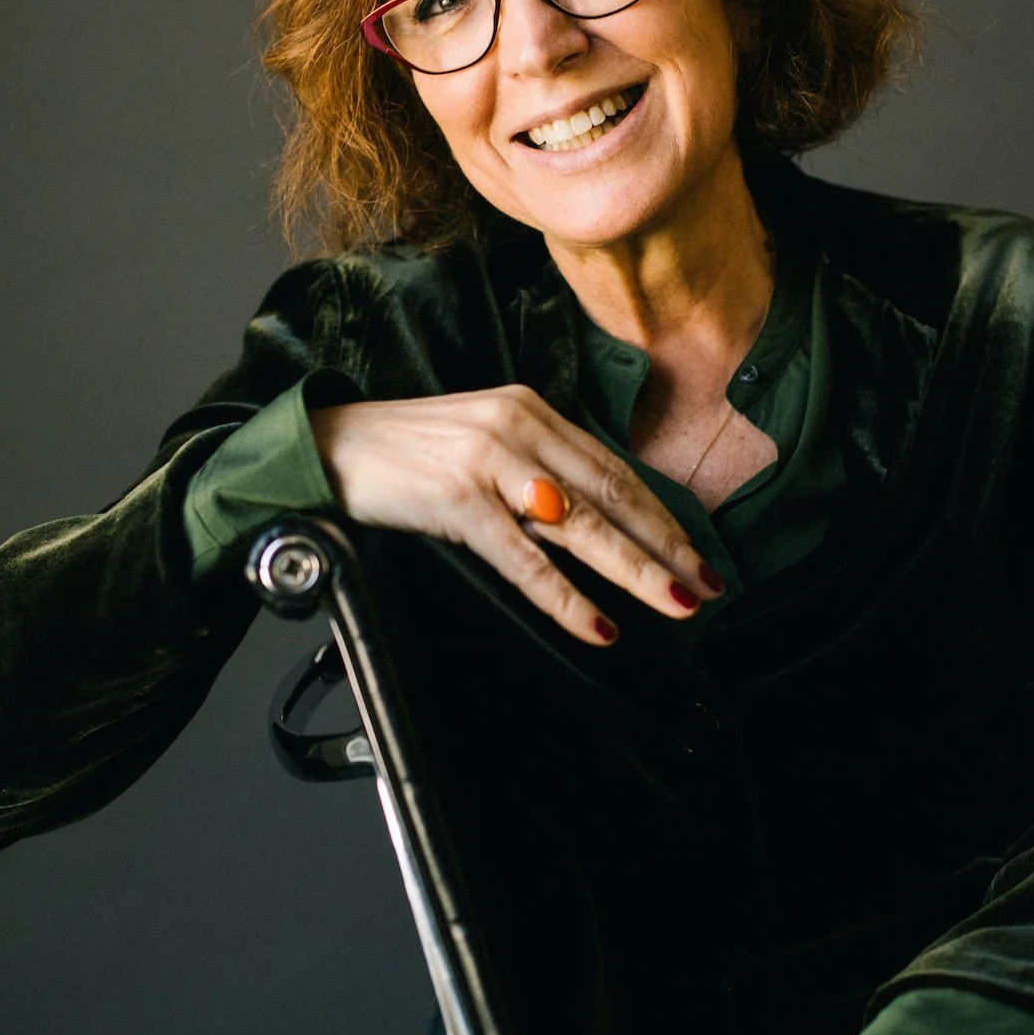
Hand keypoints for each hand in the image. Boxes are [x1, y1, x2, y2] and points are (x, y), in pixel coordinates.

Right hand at [308, 386, 722, 643]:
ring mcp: (488, 460)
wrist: (326, 446)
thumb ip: (532, 470)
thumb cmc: (402, 453)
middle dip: (666, 544)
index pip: (611, 468)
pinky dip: (567, 597)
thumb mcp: (479, 442)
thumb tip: (587, 519)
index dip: (660, 513)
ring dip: (635, 569)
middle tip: (707, 583)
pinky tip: (598, 624)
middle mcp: (518, 426)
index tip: (696, 550)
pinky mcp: (457, 498)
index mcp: (529, 409)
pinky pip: (525, 559)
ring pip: (581, 525)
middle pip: (610, 494)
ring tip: (674, 602)